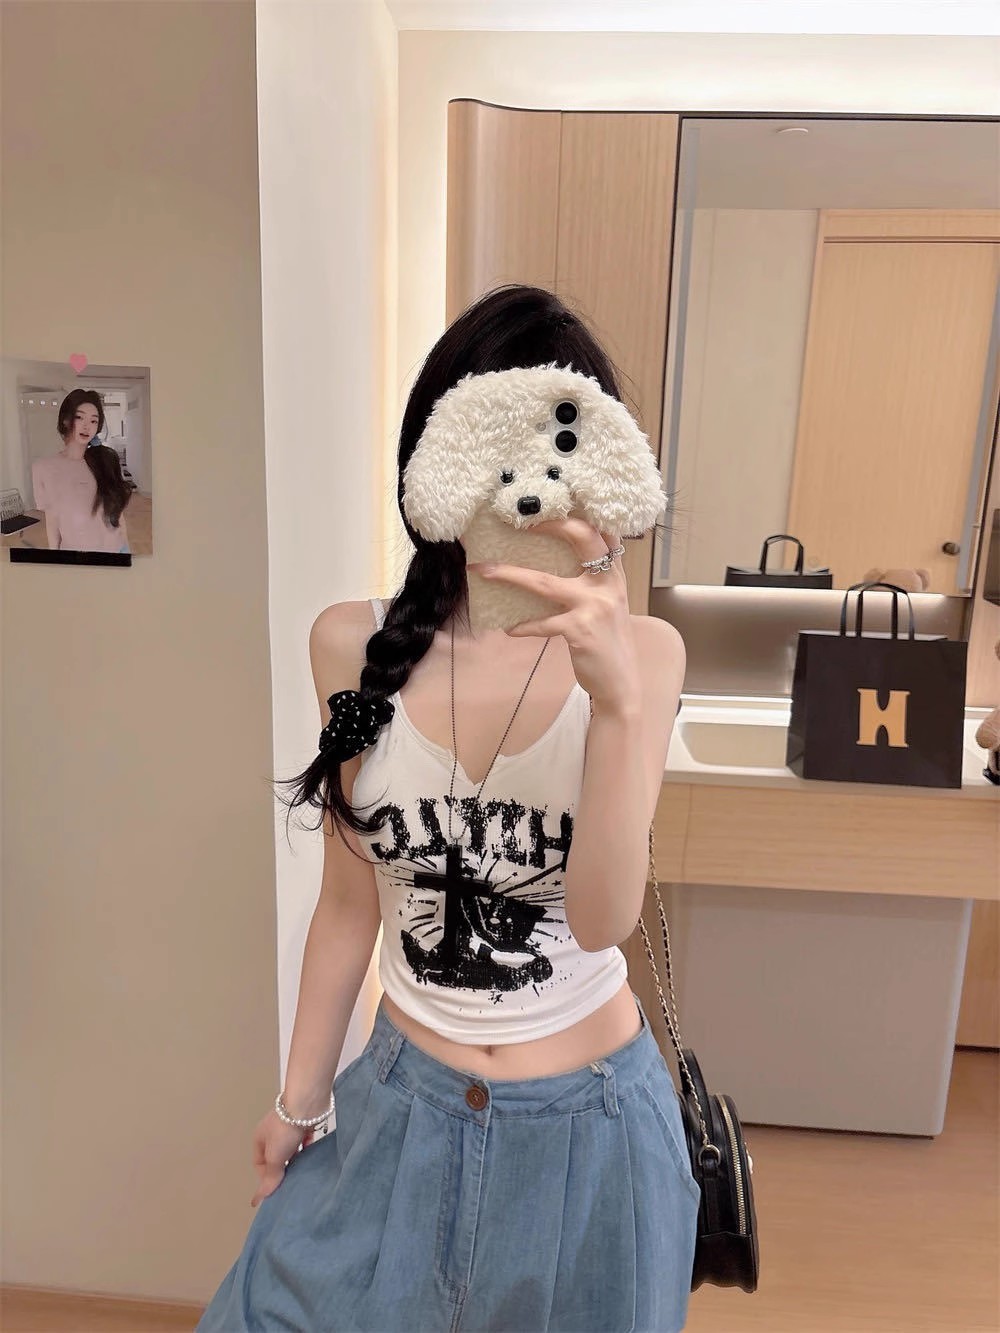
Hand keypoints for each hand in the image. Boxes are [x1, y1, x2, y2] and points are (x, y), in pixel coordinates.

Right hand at [249, 1109, 311, 1207]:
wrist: (307, 1103)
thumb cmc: (286, 1126)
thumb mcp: (275, 1156)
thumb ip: (271, 1176)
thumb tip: (261, 1196)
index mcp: (260, 1138)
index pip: (259, 1163)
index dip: (266, 1177)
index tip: (276, 1189)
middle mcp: (273, 1131)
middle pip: (276, 1156)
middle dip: (283, 1168)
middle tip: (291, 1182)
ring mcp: (289, 1126)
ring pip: (291, 1149)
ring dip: (296, 1158)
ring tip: (303, 1170)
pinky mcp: (304, 1123)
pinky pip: (304, 1140)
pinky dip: (307, 1148)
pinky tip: (312, 1155)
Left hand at [468, 517, 640, 714]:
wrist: (620, 683)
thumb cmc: (608, 642)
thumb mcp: (608, 606)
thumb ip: (592, 583)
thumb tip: (551, 566)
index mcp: (613, 575)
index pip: (602, 532)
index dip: (578, 515)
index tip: (551, 507)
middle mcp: (608, 584)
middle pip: (581, 537)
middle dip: (551, 524)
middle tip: (520, 522)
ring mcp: (594, 606)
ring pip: (544, 582)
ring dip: (509, 575)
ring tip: (482, 571)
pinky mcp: (580, 630)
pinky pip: (542, 623)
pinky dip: (523, 626)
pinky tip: (510, 629)